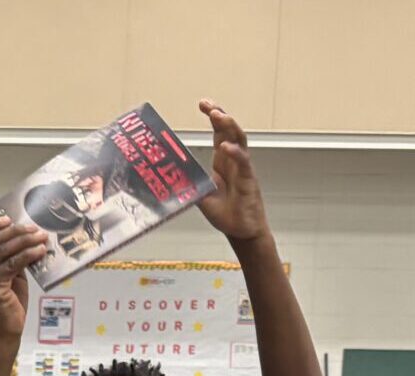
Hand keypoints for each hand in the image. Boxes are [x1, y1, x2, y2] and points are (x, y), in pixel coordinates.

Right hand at [0, 216, 49, 345]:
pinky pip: (13, 263)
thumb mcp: (8, 279)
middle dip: (17, 231)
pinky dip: (28, 254)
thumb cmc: (5, 310)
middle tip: (36, 229)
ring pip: (4, 249)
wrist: (2, 336)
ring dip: (26, 240)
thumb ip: (11, 260)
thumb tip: (27, 241)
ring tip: (42, 237)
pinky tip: (40, 251)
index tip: (9, 219)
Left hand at [194, 101, 271, 244]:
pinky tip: (226, 146)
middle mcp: (234, 161)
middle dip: (220, 115)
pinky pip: (244, 163)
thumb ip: (188, 184)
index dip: (213, 117)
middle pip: (230, 130)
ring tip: (219, 115)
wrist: (241, 231)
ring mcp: (242, 169)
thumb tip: (165, 178)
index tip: (203, 104)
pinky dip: (235, 153)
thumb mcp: (201, 196)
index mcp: (222, 162)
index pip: (219, 133)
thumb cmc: (225, 213)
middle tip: (208, 105)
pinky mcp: (249, 181)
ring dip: (229, 126)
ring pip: (239, 141)